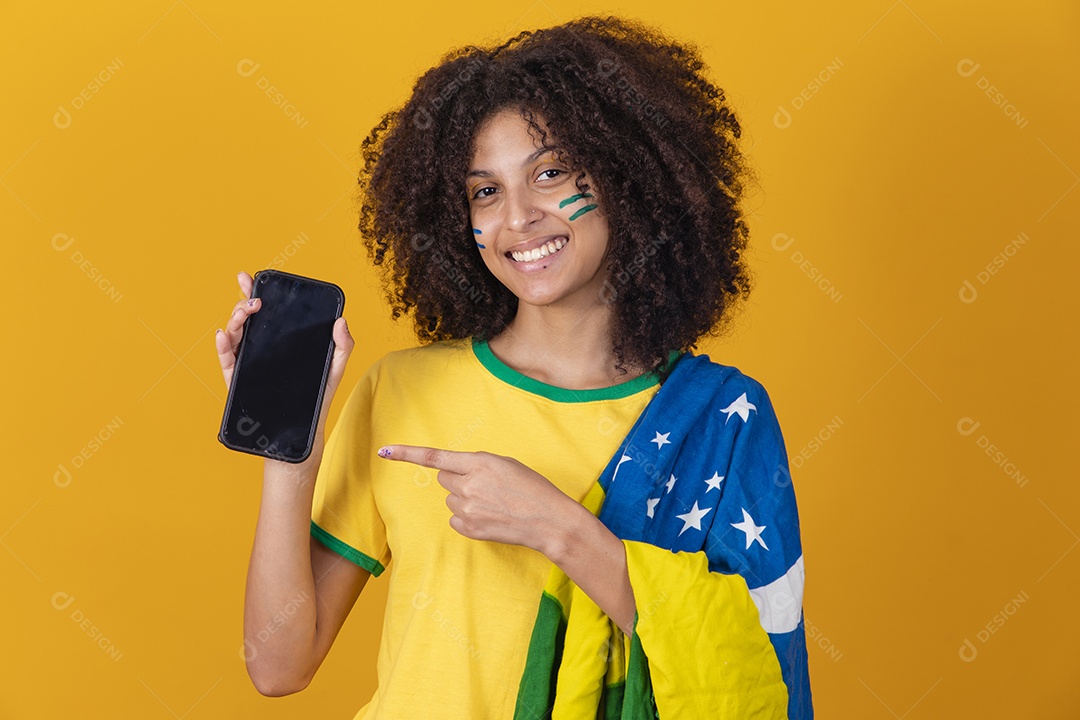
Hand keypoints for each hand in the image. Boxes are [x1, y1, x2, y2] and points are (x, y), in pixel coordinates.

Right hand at [214, 271, 353, 468]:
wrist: (302, 432)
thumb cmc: (316, 398)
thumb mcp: (334, 368)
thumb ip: (341, 345)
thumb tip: (342, 320)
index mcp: (280, 341)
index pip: (265, 312)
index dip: (255, 292)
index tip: (252, 277)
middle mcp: (261, 348)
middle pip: (247, 318)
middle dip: (245, 302)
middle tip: (255, 300)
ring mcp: (249, 363)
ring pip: (235, 334)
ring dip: (235, 319)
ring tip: (246, 312)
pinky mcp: (239, 380)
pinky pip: (227, 361)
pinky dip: (222, 346)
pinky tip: (224, 335)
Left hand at [378, 445, 576, 553]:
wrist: (548, 520)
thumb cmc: (532, 488)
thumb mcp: (506, 465)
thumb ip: (477, 465)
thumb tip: (457, 474)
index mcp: (478, 463)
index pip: (434, 457)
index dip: (407, 454)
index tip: (385, 451)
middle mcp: (468, 485)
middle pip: (443, 480)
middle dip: (457, 480)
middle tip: (483, 486)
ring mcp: (468, 509)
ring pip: (451, 500)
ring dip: (465, 499)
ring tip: (492, 503)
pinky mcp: (470, 529)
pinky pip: (455, 520)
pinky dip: (468, 518)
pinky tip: (489, 517)